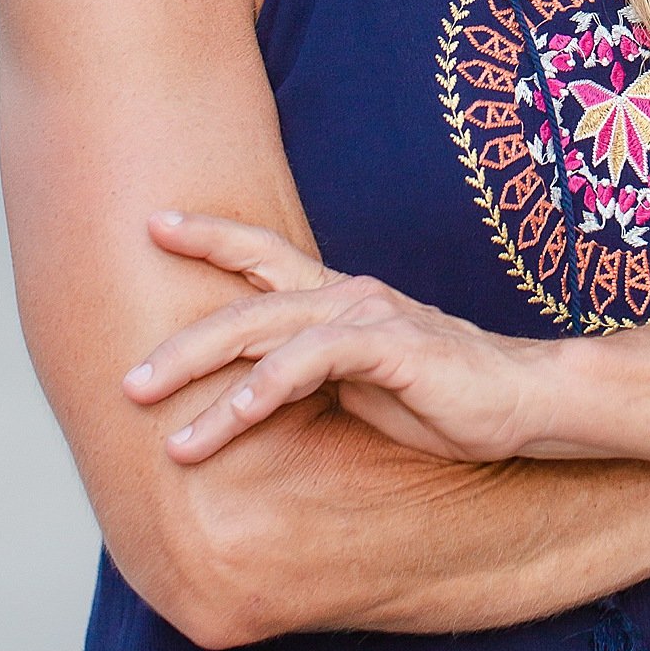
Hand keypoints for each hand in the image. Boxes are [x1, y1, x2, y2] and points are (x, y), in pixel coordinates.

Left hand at [123, 212, 559, 465]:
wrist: (525, 400)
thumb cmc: (446, 397)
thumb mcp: (365, 385)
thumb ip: (315, 377)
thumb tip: (257, 397)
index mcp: (339, 297)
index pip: (262, 254)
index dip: (209, 234)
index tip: (154, 222)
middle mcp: (346, 295)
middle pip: (243, 301)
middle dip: (179, 341)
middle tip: (124, 380)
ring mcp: (366, 315)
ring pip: (263, 333)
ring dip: (204, 381)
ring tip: (160, 428)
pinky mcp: (388, 346)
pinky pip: (309, 363)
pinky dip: (261, 390)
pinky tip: (229, 420)